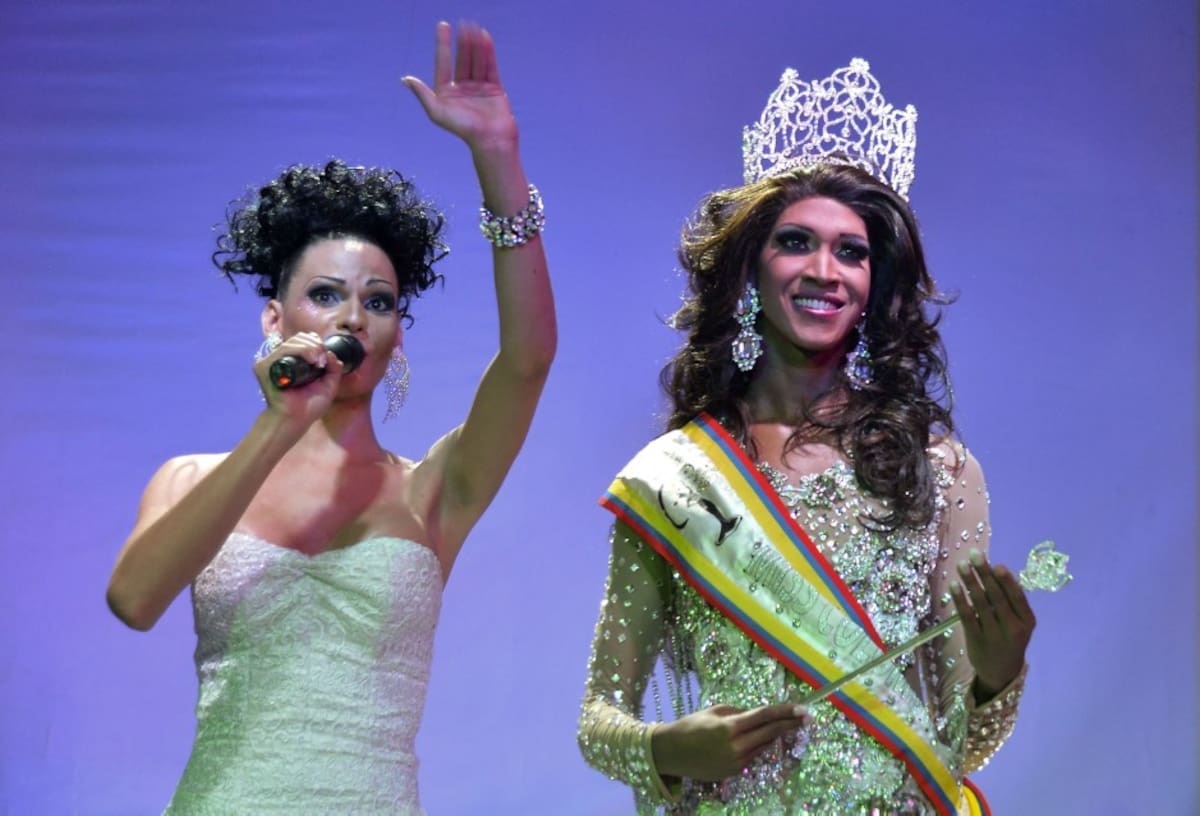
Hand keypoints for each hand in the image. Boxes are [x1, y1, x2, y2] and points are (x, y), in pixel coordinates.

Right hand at [253, 331, 344, 430]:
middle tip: (323, 358)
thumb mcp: (328, 385)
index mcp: (293, 362)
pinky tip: (311, 360)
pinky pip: (282, 351)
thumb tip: (331, 353)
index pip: (302, 341)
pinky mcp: (264, 367)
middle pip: (297, 338)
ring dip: (309, 347)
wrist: (295, 420)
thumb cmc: (309, 407)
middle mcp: (281, 360)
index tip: (326, 354)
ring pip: (291, 342)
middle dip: (314, 343)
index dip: (315, 342)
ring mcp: (271, 362)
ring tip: (319, 361)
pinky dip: (299, 350)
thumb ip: (333, 369)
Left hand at [402, 21, 516, 152]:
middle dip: (462, 42)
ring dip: (474, 44)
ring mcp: (478, 87)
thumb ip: (422, 94)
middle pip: (461, 59)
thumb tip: (405, 79)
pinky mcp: (494, 88)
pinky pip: (490, 66)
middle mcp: (462, 88)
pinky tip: (485, 38)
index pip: (443, 63)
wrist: (490, 139)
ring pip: (476, 60)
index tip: (443, 26)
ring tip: (473, 27)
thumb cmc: (463, 129)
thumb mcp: (437, 112)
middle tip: (462, 23)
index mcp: (446, 92)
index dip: (443, 44)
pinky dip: (488, 52)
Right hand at [650, 703, 810, 781]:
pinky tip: (764, 739)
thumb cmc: (691, 726)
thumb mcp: (714, 711)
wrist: (672, 753)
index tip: (802, 708)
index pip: (764, 716)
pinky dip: (760, 746)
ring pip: (764, 745)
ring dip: (776, 735)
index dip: (785, 711)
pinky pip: (754, 756)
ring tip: (789, 725)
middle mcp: (737, 746)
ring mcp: (737, 761)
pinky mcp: (735, 772)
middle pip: (770, 733)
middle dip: (790, 724)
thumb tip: (758, 715)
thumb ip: (738, 712)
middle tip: (807, 717)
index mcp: (730, 726)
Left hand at [950, 549, 1035, 700]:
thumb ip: (1011, 602)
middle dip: (984, 573)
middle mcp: (1012, 628)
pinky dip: (960, 599)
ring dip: (970, 581)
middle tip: (974, 555)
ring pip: (980, 603)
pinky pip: (966, 615)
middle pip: (997, 596)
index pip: (1017, 597)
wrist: (1001, 672)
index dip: (1006, 580)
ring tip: (962, 565)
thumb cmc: (1010, 639)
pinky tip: (954, 585)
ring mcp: (994, 635)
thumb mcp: (1019, 624)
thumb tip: (995, 571)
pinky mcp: (976, 639)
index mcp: (1027, 621)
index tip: (996, 564)